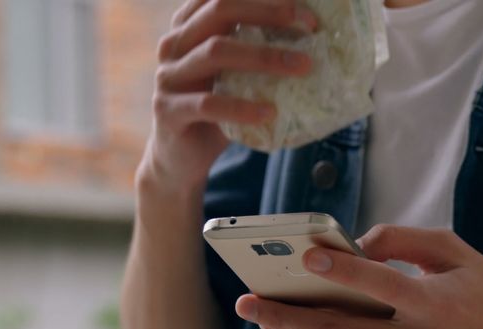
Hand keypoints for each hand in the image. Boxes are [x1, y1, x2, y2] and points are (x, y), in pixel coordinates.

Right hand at [136, 0, 316, 195]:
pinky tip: (271, 112)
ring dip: (265, 57)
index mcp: (188, 27)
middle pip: (220, 11)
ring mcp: (168, 77)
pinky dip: (242, 107)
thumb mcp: (234, 77)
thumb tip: (314, 42)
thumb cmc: (217, 111)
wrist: (181, 159)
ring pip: (216, 52)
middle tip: (309, 25)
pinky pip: (208, 104)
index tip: (301, 6)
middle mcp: (174, 45)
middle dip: (268, 12)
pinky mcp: (168, 112)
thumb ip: (256, 55)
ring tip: (303, 66)